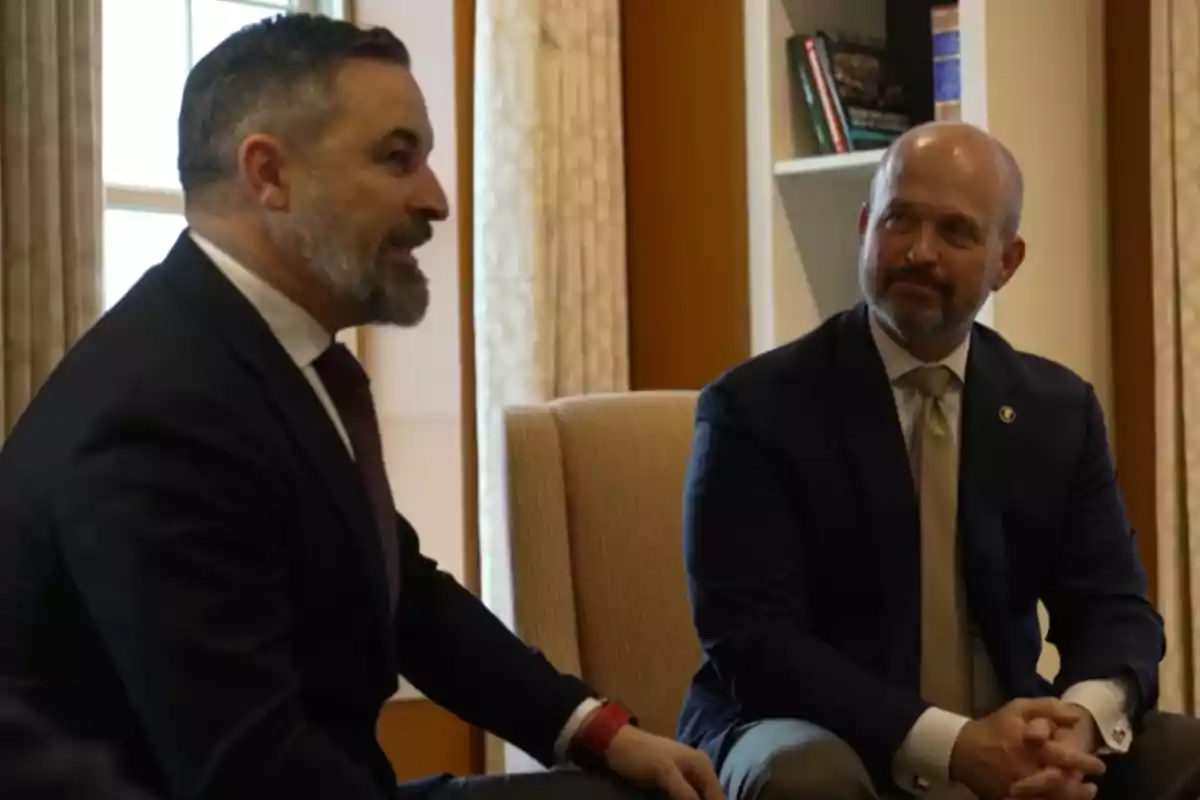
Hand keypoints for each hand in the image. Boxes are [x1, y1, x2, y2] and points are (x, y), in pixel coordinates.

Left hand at [601, 725, 723, 799]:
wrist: (616, 744)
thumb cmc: (641, 756)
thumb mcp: (665, 774)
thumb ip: (686, 794)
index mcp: (702, 765)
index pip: (718, 798)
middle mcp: (700, 770)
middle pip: (708, 798)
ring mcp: (687, 775)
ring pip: (696, 798)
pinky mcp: (674, 782)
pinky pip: (686, 798)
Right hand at [948, 698, 1105, 799]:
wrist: (962, 750)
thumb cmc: (995, 727)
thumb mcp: (1018, 708)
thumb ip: (1049, 709)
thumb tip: (1078, 717)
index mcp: (1028, 746)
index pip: (1065, 757)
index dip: (1085, 762)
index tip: (1098, 765)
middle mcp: (1025, 770)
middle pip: (1062, 785)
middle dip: (1080, 788)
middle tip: (1091, 786)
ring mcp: (1017, 789)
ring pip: (1052, 799)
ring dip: (1072, 798)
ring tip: (1084, 793)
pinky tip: (1062, 799)